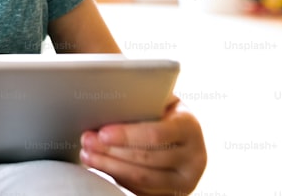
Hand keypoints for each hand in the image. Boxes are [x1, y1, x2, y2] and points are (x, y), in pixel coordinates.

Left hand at [79, 95, 205, 194]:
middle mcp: (194, 156)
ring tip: (87, 154)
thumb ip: (143, 99)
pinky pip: (141, 189)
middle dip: (112, 150)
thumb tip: (108, 96)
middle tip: (87, 141)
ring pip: (142, 178)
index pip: (157, 133)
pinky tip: (100, 166)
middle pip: (147, 158)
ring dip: (110, 166)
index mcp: (190, 126)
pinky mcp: (174, 194)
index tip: (102, 132)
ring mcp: (186, 180)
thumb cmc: (164, 112)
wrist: (185, 138)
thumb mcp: (161, 101)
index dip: (127, 135)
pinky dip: (117, 177)